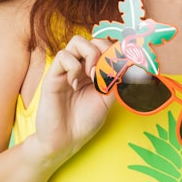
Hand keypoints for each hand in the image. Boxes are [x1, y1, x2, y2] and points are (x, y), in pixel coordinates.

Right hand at [32, 36, 114, 165]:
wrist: (65, 141)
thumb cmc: (85, 121)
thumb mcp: (107, 99)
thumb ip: (115, 79)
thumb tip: (128, 61)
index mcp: (94, 71)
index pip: (105, 47)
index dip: (116, 50)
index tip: (125, 62)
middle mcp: (80, 67)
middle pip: (92, 40)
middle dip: (104, 49)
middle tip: (106, 70)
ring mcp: (66, 70)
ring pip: (77, 42)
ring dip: (90, 55)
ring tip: (91, 75)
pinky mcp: (52, 76)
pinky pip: (63, 56)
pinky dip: (73, 67)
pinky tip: (74, 85)